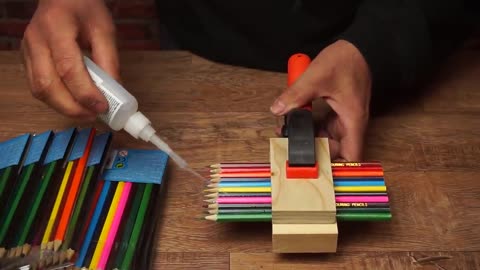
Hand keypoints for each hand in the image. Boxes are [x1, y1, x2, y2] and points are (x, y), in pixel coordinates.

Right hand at [21, 0, 118, 120]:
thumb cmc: (84, 9)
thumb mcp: (104, 30)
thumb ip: (109, 61)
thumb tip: (115, 93)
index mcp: (55, 28)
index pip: (68, 68)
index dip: (85, 93)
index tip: (103, 107)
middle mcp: (35, 41)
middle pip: (48, 86)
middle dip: (72, 107)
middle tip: (95, 114)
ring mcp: (26, 51)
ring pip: (39, 91)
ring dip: (64, 107)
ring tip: (87, 112)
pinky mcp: (26, 60)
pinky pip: (38, 87)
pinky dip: (57, 100)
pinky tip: (74, 102)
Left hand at [270, 40, 371, 160]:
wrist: (360, 45)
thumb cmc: (347, 60)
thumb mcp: (317, 77)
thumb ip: (296, 94)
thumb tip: (278, 109)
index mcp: (352, 121)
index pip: (350, 157)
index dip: (335, 168)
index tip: (315, 169)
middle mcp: (351, 123)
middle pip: (335, 151)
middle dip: (314, 152)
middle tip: (291, 148)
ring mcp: (344, 118)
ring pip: (328, 139)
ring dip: (310, 139)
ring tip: (288, 134)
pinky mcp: (339, 111)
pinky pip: (325, 127)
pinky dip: (311, 127)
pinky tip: (296, 121)